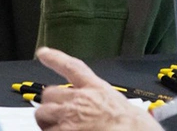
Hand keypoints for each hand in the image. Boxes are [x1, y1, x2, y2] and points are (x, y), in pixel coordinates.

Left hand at [32, 47, 161, 130]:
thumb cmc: (135, 126)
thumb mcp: (120, 104)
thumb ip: (101, 100)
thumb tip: (95, 108)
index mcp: (96, 88)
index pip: (71, 66)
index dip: (55, 58)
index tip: (43, 53)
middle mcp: (80, 99)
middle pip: (50, 93)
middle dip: (52, 104)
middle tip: (59, 114)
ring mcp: (69, 116)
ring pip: (42, 114)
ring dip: (47, 121)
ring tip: (58, 127)